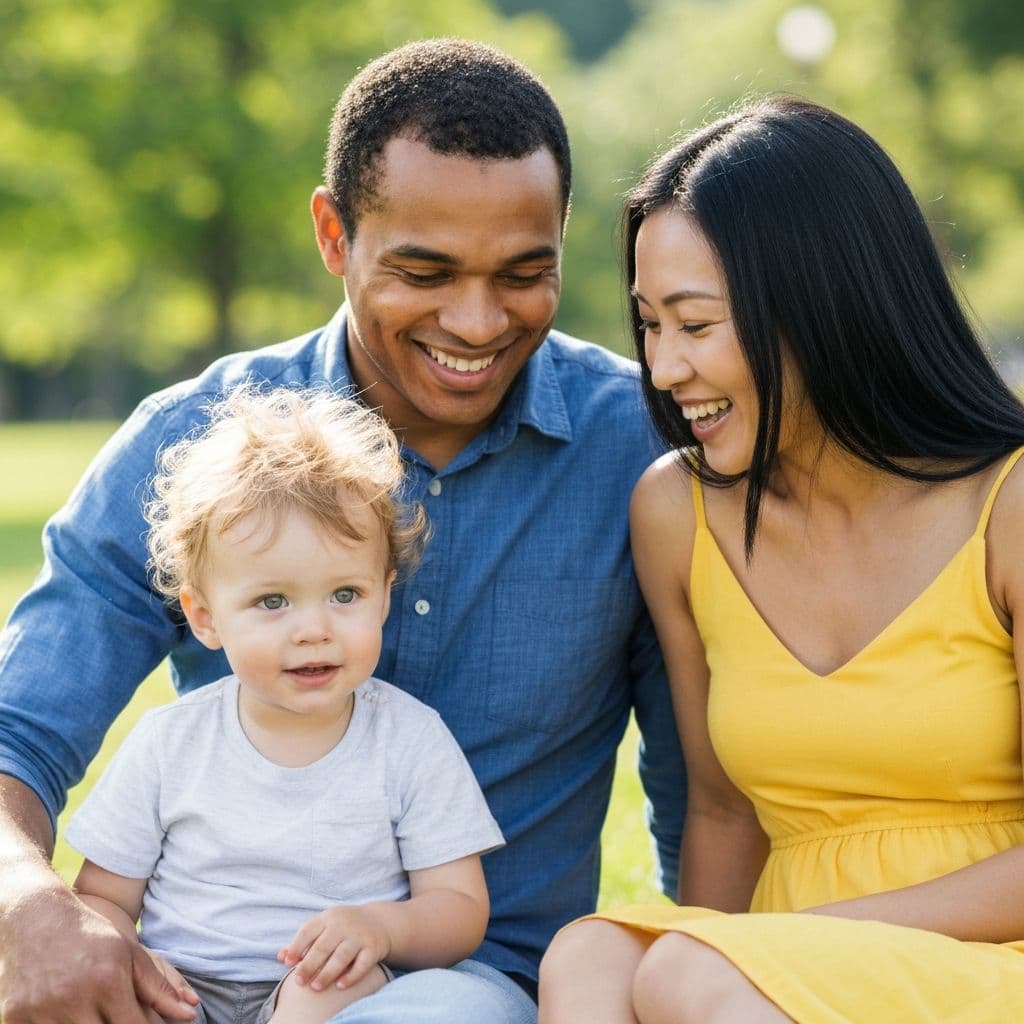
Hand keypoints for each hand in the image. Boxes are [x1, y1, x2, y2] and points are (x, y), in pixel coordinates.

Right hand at [0, 881, 196, 1022]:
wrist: (37, 917)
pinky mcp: (15, 1017)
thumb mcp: (129, 955)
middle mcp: (74, 997)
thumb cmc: (91, 937)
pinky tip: (63, 1015)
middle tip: (115, 1016)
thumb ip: (159, 987)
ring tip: (93, 1013)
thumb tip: (190, 1014)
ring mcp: (41, 1010)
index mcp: (108, 981)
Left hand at [278, 906, 390, 991]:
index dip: (296, 947)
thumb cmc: (342, 927)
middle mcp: (343, 925)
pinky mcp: (373, 948)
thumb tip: (281, 956)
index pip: (308, 930)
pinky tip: (340, 986)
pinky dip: (351, 975)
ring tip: (315, 987)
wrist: (378, 921)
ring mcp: (359, 936)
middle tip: (298, 982)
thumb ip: (303, 941)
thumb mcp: (324, 926)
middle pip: (323, 947)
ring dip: (327, 973)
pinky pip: (362, 964)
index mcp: (327, 918)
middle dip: (309, 965)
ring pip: (341, 957)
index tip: (287, 963)